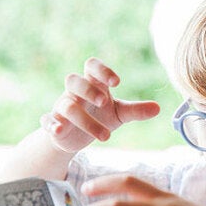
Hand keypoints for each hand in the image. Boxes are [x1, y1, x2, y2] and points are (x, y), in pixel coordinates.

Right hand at [41, 57, 160, 152]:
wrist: (75, 137)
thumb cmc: (99, 117)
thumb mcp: (119, 114)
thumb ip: (136, 110)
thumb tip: (158, 108)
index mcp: (92, 85)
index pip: (92, 67)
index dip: (102, 70)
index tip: (117, 82)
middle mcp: (74, 93)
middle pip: (73, 80)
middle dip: (88, 89)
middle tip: (104, 102)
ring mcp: (62, 107)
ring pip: (67, 106)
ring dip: (84, 119)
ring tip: (106, 136)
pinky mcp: (53, 124)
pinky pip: (47, 120)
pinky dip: (52, 124)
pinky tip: (60, 130)